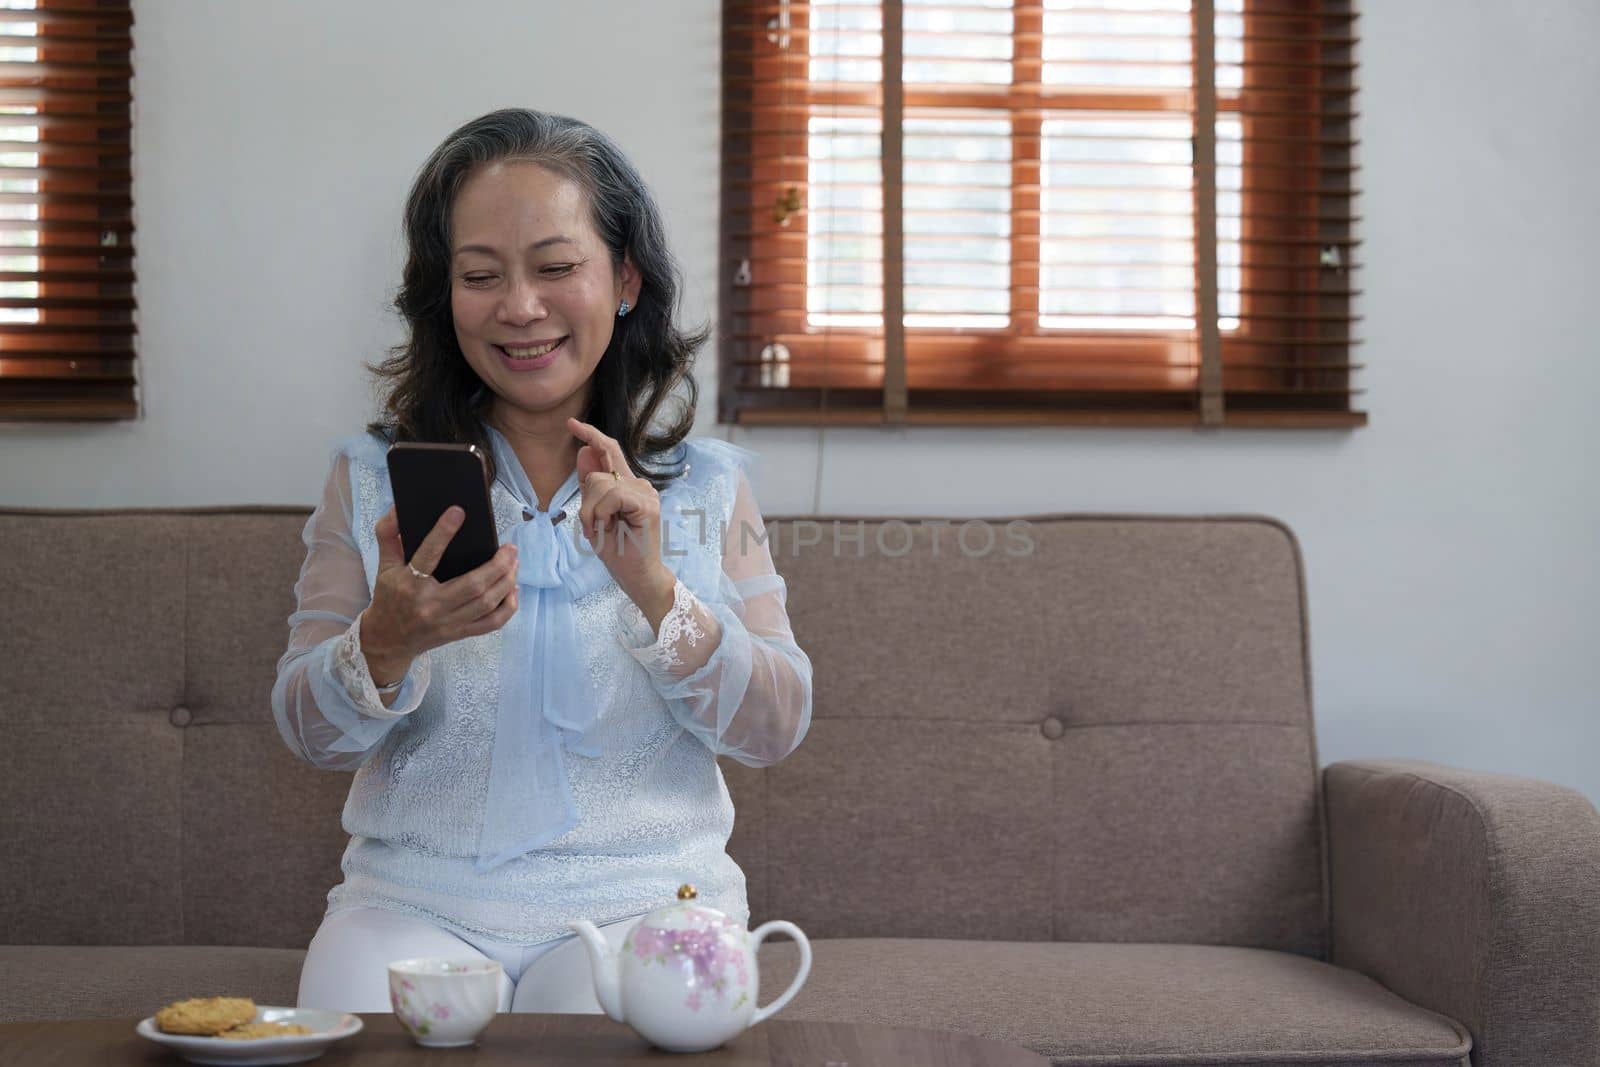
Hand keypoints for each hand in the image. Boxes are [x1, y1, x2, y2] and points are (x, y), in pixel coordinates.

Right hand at [361, 504, 519, 678]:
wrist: (389, 640)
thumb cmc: (389, 597)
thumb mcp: (384, 566)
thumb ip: (387, 535)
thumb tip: (398, 508)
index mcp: (409, 584)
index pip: (427, 556)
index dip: (443, 532)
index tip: (459, 512)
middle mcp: (431, 605)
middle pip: (473, 585)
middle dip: (498, 564)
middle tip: (510, 547)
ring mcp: (448, 622)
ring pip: (487, 603)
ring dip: (507, 581)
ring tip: (514, 563)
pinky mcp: (459, 633)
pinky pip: (492, 623)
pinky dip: (508, 607)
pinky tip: (513, 589)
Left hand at [568, 416, 675, 622]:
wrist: (638, 577)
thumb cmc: (619, 551)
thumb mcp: (595, 516)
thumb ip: (591, 487)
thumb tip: (583, 453)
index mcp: (628, 486)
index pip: (609, 452)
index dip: (591, 435)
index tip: (571, 424)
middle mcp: (640, 485)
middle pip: (597, 474)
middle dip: (585, 502)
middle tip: (594, 529)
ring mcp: (646, 493)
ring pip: (600, 484)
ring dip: (592, 512)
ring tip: (603, 532)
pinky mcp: (647, 504)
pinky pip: (610, 496)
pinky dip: (601, 514)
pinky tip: (609, 529)